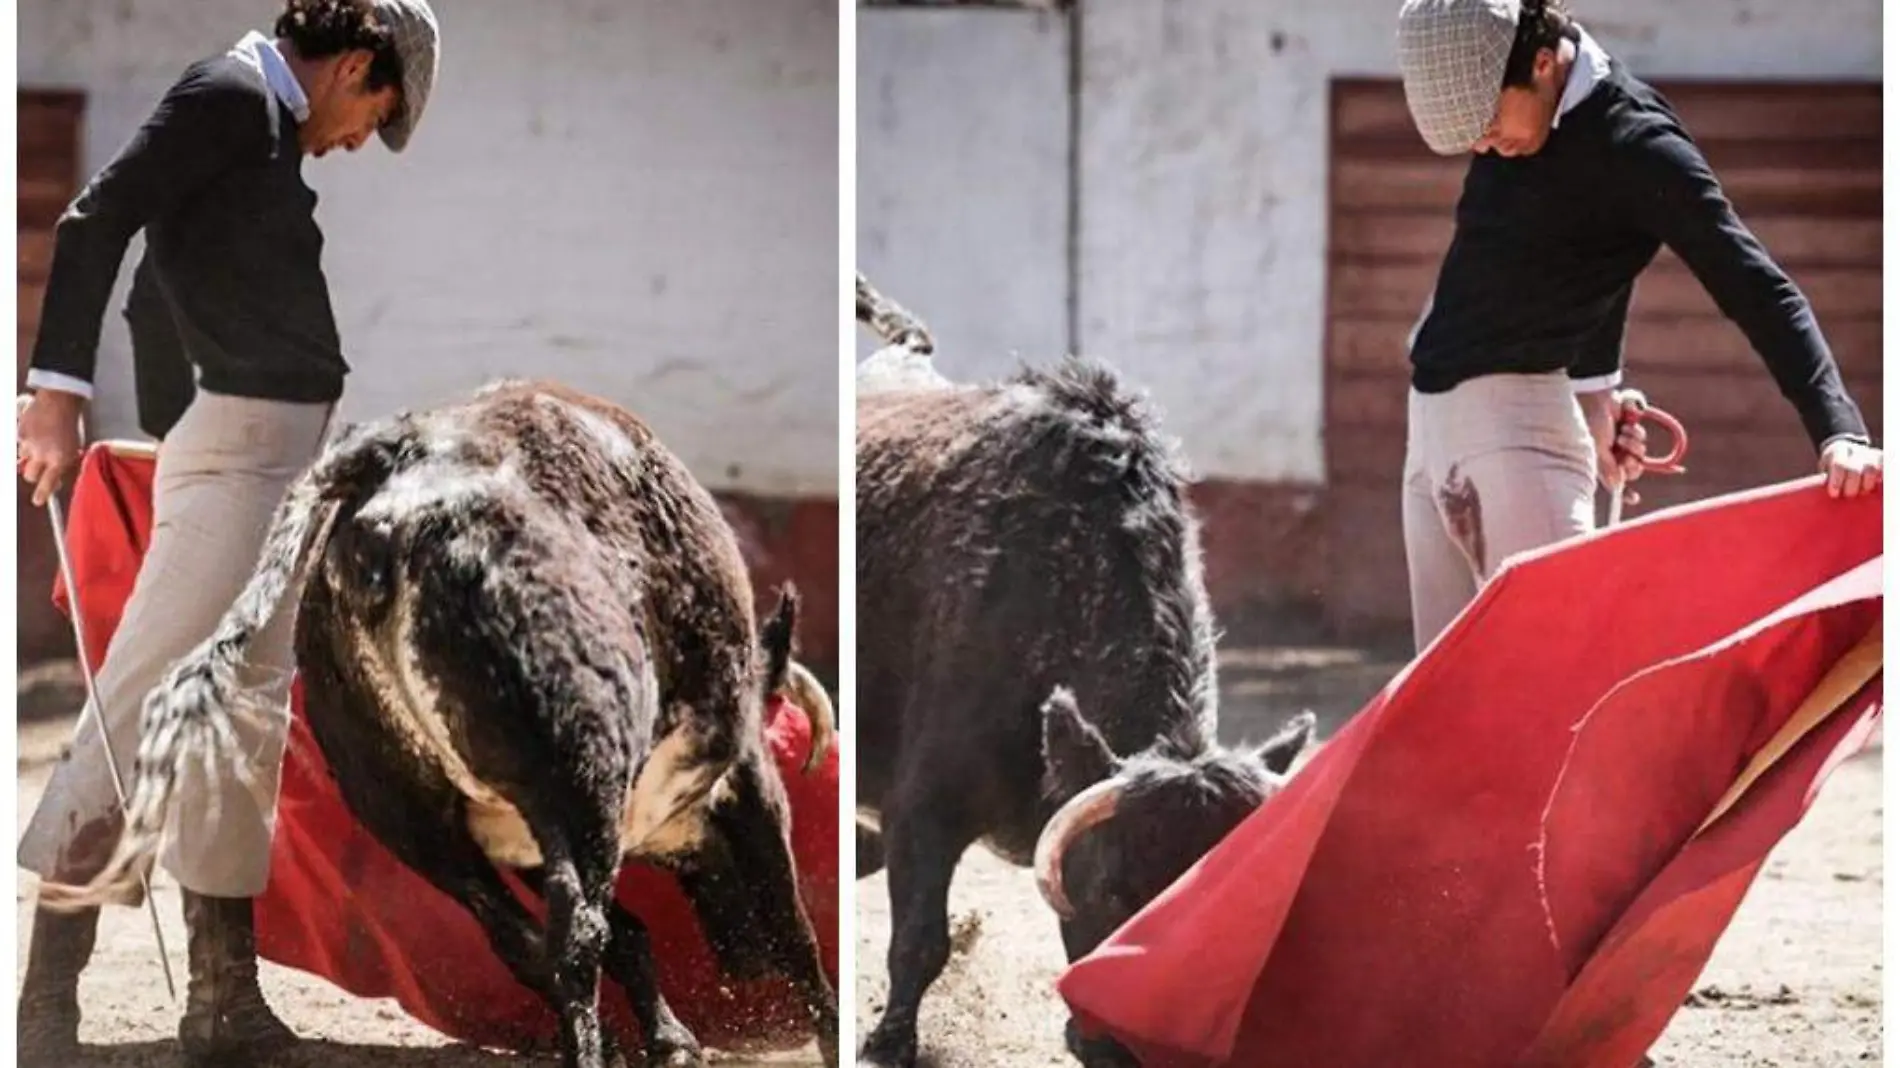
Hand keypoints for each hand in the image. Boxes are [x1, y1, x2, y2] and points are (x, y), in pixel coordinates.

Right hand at [17, 390, 85, 506]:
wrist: (60, 402)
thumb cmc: (69, 426)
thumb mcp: (72, 449)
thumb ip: (62, 465)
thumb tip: (55, 482)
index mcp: (59, 459)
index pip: (48, 483)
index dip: (42, 494)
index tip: (38, 501)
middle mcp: (42, 454)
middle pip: (29, 476)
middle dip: (33, 475)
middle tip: (38, 468)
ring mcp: (29, 444)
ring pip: (23, 460)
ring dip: (29, 456)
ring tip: (41, 442)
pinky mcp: (19, 434)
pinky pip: (19, 444)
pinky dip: (26, 441)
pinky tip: (36, 432)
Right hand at [1579, 387, 1650, 504]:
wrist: (1598, 398)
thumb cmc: (1591, 424)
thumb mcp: (1597, 449)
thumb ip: (1608, 469)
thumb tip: (1618, 487)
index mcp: (1601, 462)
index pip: (1614, 483)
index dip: (1624, 493)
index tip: (1635, 498)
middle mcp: (1612, 454)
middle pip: (1633, 470)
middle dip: (1632, 463)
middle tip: (1626, 456)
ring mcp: (1622, 442)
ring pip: (1640, 453)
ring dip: (1634, 443)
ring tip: (1623, 432)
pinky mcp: (1631, 429)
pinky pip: (1642, 438)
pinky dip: (1636, 430)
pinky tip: (1626, 422)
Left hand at [1818, 438, 1881, 497]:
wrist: (1846, 450)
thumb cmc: (1832, 467)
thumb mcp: (1824, 469)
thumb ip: (1824, 479)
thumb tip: (1818, 495)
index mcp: (1838, 451)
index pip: (1839, 465)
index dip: (1836, 481)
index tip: (1834, 494)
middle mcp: (1855, 450)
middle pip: (1855, 469)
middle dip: (1851, 486)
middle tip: (1848, 494)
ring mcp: (1870, 453)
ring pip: (1872, 469)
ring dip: (1866, 484)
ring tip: (1861, 491)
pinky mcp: (1881, 458)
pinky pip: (1884, 468)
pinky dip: (1879, 478)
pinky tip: (1875, 484)